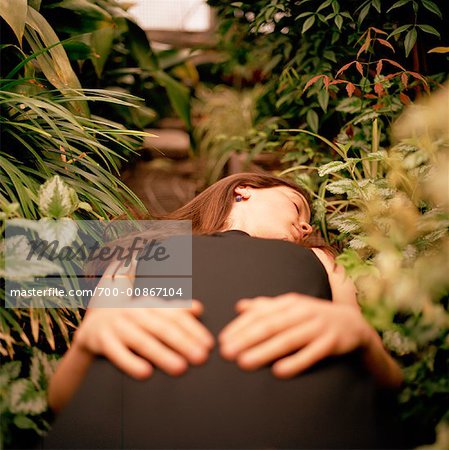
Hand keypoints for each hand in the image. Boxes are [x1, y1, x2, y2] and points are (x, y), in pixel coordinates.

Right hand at [73, 299, 214, 379]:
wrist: (89, 326)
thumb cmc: (128, 318)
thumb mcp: (149, 309)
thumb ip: (174, 308)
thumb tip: (197, 308)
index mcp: (148, 304)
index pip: (174, 316)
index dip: (192, 329)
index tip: (208, 344)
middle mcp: (134, 312)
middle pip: (162, 328)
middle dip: (184, 343)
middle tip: (201, 358)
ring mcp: (117, 325)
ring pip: (142, 341)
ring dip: (162, 354)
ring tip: (180, 368)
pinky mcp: (101, 340)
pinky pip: (117, 353)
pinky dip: (130, 363)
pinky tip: (146, 374)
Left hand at [218, 293, 371, 378]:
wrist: (352, 324)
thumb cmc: (312, 317)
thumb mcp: (291, 307)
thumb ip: (265, 306)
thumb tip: (239, 306)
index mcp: (289, 303)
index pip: (260, 314)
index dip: (240, 326)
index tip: (222, 340)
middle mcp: (302, 312)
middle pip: (270, 326)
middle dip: (246, 339)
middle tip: (226, 352)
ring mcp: (317, 327)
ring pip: (287, 340)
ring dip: (264, 351)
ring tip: (244, 363)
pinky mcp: (331, 343)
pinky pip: (311, 354)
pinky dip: (295, 362)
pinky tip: (278, 372)